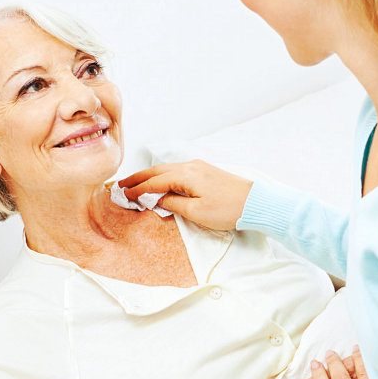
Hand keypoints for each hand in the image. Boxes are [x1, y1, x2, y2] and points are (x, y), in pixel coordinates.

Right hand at [116, 160, 252, 231]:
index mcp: (185, 175)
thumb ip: (173, 204)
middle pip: (157, 171)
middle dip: (138, 178)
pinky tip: (160, 181)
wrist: (255, 203)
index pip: (154, 182)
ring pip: (167, 169)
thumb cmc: (228, 209)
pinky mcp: (206, 171)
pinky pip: (177, 170)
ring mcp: (199, 167)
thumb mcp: (196, 212)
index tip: (124, 194)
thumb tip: (158, 199)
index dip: (137, 189)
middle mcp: (190, 166)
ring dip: (150, 176)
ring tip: (136, 183)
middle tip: (121, 184)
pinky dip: (163, 175)